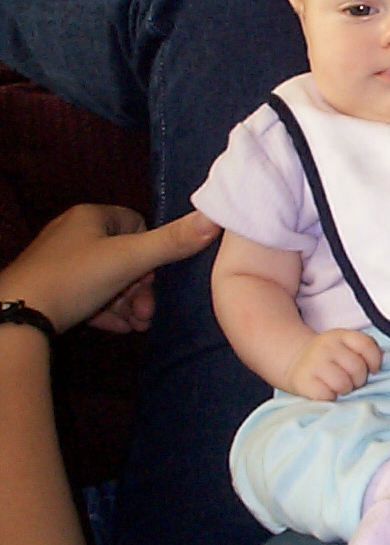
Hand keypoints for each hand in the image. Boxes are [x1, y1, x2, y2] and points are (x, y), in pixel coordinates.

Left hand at [0, 204, 219, 333]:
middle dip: (141, 288)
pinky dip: (106, 311)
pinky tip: (118, 328)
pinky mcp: (51, 288)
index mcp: (90, 217)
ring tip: (136, 325)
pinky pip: (89, 296)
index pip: (136, 225)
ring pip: (108, 281)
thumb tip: (215, 218)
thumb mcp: (130, 259)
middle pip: (124, 257)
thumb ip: (173, 241)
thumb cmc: (75, 278)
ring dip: (128, 303)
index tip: (152, 276)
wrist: (18, 315)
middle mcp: (73, 233)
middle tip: (147, 312)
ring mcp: (60, 262)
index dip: (150, 252)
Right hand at [284, 329, 382, 400]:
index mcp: (341, 335)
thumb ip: (365, 352)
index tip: (373, 370)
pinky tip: (328, 392)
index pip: (366, 345)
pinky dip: (331, 398)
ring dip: (345, 390)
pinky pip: (326, 395)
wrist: (296, 362)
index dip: (375, 360)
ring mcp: (313, 362)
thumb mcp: (347, 347)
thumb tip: (378, 369)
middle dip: (359, 379)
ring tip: (341, 387)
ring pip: (342, 383)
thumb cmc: (330, 359)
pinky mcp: (302, 381)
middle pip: (356, 367)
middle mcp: (326, 346)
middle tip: (352, 381)